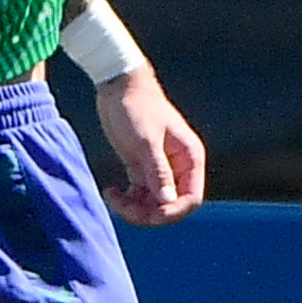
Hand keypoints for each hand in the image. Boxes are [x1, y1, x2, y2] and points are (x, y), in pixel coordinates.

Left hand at [97, 64, 208, 224]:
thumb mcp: (146, 142)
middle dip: (150, 212)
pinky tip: (110, 192)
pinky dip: (125, 199)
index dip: (174, 212)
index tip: (151, 216)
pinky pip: (138, 195)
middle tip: (124, 207)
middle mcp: (178, 166)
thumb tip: (169, 203)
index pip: (191, 198)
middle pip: (171, 205)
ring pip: (152, 203)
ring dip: (134, 208)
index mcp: (189, 158)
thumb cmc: (137, 108)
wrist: (117, 86)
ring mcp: (158, 168)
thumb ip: (158, 173)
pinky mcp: (140, 168)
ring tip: (112, 197)